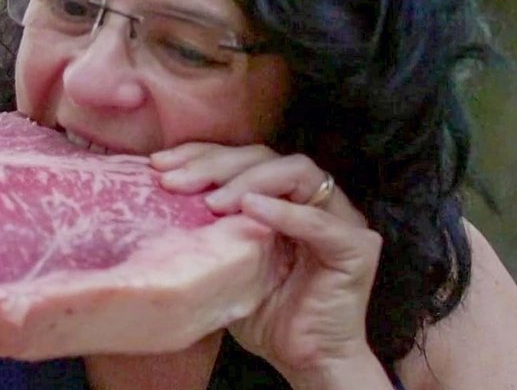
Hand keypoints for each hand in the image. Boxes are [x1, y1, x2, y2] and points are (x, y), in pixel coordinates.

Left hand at [151, 144, 384, 383]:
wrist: (305, 361)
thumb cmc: (265, 315)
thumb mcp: (226, 264)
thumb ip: (210, 230)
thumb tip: (160, 201)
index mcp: (281, 197)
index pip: (241, 158)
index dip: (201, 154)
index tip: (160, 164)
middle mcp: (313, 199)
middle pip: (264, 156)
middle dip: (215, 164)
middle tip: (175, 182)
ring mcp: (339, 218)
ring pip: (296, 171)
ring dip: (249, 181)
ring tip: (213, 202)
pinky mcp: (356, 247)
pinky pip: (320, 222)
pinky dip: (285, 212)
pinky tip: (250, 208)